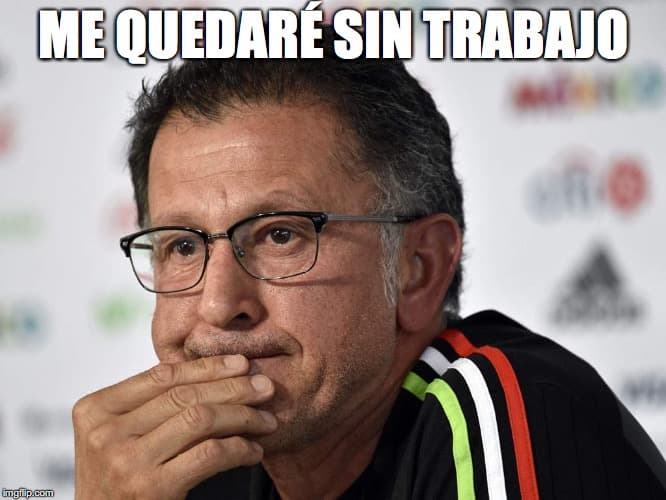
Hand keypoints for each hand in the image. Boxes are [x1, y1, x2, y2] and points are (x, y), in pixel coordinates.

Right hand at [73, 355, 276, 499]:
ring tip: (266, 420)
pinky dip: (238, 448)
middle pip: (185, 395)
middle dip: (233, 388)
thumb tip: (216, 373)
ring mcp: (126, 460)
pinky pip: (209, 454)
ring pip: (200, 419)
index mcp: (95, 409)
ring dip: (242, 416)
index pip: (163, 376)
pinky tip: (253, 450)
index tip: (239, 364)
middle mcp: (106, 433)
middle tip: (264, 387)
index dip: (207, 367)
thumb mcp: (117, 437)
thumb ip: (150, 406)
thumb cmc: (115, 483)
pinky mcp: (152, 488)